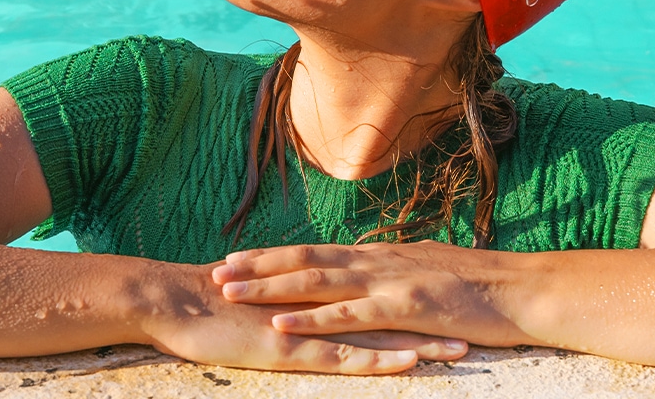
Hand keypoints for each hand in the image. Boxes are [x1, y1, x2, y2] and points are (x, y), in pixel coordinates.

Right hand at [139, 261, 467, 374]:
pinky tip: (406, 364)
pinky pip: (342, 358)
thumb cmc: (214, 303)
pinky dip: (377, 361)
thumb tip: (319, 299)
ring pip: (377, 335)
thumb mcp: (267, 297)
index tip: (459, 301)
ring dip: (420, 342)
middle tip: (482, 322)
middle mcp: (322, 302)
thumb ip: (299, 298)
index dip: (420, 296)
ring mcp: (308, 324)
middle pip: (391, 309)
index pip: (380, 292)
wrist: (173, 299)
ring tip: (463, 349)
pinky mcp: (290, 347)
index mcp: (319, 290)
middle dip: (435, 318)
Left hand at [210, 241, 530, 347]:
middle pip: (305, 260)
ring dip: (269, 288)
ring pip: (317, 282)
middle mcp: (377, 261)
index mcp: (382, 255)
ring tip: (229, 291)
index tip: (236, 257)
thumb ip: (396, 275)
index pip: (317, 252)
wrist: (524, 289)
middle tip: (214, 270)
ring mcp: (389, 282)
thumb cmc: (484, 287)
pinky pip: (348, 315)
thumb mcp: (430, 272)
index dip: (274, 256)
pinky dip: (311, 320)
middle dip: (257, 266)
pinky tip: (282, 325)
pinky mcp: (404, 308)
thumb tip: (371, 276)